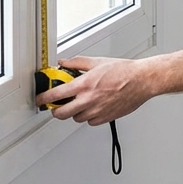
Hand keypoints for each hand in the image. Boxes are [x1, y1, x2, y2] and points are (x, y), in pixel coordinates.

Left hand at [37, 56, 155, 125]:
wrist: (142, 81)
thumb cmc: (124, 72)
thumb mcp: (97, 62)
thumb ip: (77, 63)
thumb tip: (64, 63)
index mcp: (84, 85)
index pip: (55, 95)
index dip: (43, 99)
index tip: (40, 99)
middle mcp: (88, 100)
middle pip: (61, 114)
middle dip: (56, 110)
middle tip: (58, 105)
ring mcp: (96, 111)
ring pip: (76, 118)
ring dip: (74, 112)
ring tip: (81, 103)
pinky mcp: (105, 117)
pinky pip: (90, 122)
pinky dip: (89, 116)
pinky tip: (94, 107)